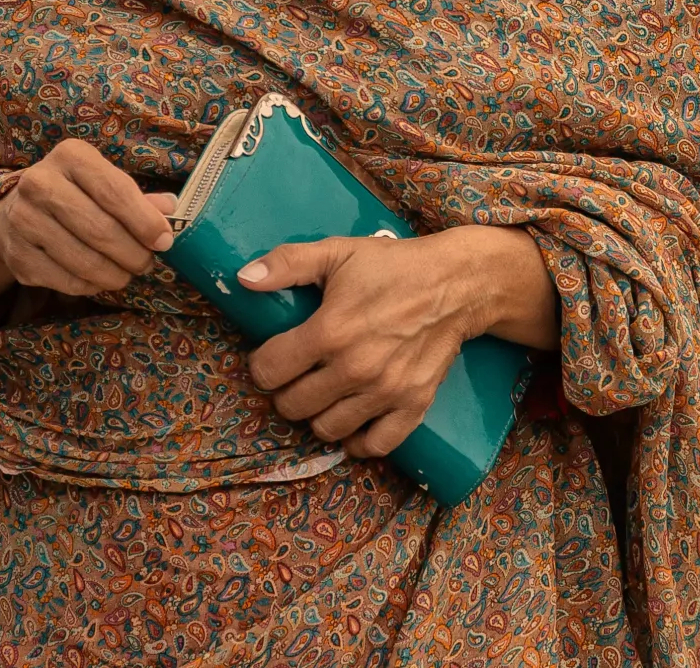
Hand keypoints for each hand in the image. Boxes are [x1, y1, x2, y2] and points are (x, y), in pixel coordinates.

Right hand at [0, 139, 176, 300]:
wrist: (13, 214)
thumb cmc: (72, 194)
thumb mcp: (102, 182)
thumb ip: (137, 198)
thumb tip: (171, 211)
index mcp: (70, 156)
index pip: (115, 192)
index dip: (145, 221)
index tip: (164, 241)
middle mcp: (40, 183)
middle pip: (101, 230)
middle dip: (134, 254)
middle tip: (146, 263)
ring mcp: (24, 220)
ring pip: (85, 261)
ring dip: (116, 275)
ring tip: (126, 273)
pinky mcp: (18, 255)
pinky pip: (68, 282)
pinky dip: (92, 286)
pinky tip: (98, 278)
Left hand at [242, 226, 553, 458]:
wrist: (455, 284)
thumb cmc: (391, 266)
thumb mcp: (336, 252)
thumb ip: (287, 263)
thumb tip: (244, 278)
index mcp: (330, 331)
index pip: (270, 371)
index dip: (261, 364)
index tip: (270, 356)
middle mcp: (355, 369)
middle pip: (293, 405)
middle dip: (285, 391)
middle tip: (295, 375)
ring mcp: (386, 392)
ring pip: (327, 429)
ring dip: (316, 415)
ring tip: (321, 394)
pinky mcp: (414, 406)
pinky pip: (375, 446)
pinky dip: (357, 441)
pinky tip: (350, 423)